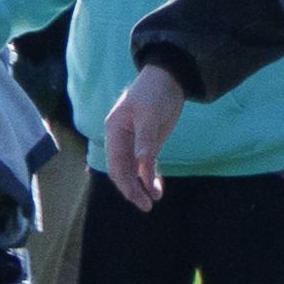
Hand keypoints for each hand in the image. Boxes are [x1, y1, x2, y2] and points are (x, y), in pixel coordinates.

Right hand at [97, 77, 184, 208]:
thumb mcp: (150, 114)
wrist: (168, 78)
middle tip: (146, 206)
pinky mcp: (148, 142)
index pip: (116, 163)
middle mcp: (120, 139)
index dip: (126, 182)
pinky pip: (146, 164)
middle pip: (122, 169)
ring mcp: (134, 141)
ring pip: (134, 169)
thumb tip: (142, 162)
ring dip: (142, 185)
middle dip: (133, 188)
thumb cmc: (154, 92)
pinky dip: (150, 176)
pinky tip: (157, 188)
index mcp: (115, 131)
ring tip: (153, 200)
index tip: (138, 197)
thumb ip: (146, 140)